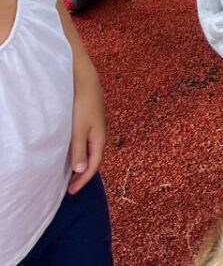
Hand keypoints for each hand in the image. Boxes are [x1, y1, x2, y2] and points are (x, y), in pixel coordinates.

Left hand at [68, 53, 105, 193]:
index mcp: (99, 139)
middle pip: (94, 159)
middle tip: (71, 187)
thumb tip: (81, 171)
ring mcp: (96, 127)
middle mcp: (100, 135)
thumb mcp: (78, 130)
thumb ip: (79, 150)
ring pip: (91, 151)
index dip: (83, 180)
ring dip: (82, 163)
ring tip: (71, 173)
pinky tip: (74, 151)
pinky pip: (87, 143)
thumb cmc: (82, 106)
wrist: (86, 81)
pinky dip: (81, 152)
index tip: (71, 192)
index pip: (93, 165)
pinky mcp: (91, 121)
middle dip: (84, 174)